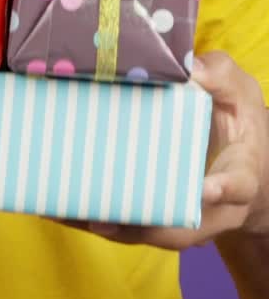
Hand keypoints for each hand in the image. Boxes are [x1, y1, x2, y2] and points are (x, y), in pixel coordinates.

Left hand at [74, 52, 268, 250]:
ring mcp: (184, 217)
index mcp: (239, 172)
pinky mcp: (157, 217)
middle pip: (182, 229)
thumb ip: (219, 76)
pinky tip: (58, 207)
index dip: (221, 190)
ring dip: (107, 225)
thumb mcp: (238, 92)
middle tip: (103, 218)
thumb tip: (189, 66)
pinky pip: (128, 226)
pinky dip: (93, 218)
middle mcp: (213, 207)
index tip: (205, 189)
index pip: (236, 185)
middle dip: (144, 225)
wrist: (239, 160)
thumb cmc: (237, 121)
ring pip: (148, 232)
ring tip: (66, 211)